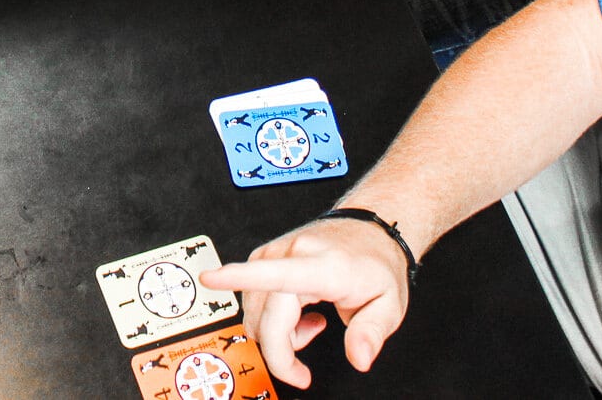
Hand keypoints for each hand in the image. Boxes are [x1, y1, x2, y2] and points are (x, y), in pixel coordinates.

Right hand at [199, 218, 410, 388]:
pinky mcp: (266, 256)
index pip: (277, 273)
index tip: (211, 279)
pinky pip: (253, 298)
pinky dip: (271, 318)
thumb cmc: (375, 264)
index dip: (240, 276)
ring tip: (313, 325)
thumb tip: (359, 357)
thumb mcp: (390, 305)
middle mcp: (293, 254)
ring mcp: (276, 252)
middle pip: (264, 315)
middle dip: (279, 352)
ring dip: (277, 334)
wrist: (369, 231)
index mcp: (323, 266)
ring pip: (254, 312)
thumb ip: (371, 334)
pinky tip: (299, 313)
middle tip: (303, 371)